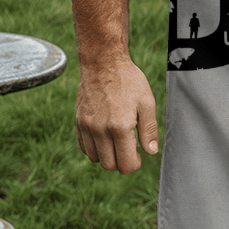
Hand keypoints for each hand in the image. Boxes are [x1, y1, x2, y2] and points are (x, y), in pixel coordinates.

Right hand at [75, 58, 157, 173]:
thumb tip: (151, 151)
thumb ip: (149, 129)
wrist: (103, 62)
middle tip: (129, 149)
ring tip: (117, 139)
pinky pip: (84, 147)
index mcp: (120, 127)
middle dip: (121, 162)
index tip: (139, 156)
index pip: (125, 164)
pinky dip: (94, 148)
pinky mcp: (78, 122)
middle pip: (109, 165)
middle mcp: (100, 131)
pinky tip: (104, 136)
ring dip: (107, 155)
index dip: (135, 164)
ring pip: (95, 159)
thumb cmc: (129, 81)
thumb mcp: (147, 101)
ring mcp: (86, 127)